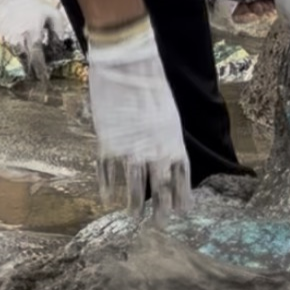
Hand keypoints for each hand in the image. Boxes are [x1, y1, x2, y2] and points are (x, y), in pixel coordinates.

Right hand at [0, 0, 75, 76]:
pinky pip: (5, 51)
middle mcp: (18, 35)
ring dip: (20, 66)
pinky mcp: (0, 37)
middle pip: (23, 59)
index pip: (36, 53)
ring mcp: (7, 36)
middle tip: (36, 80)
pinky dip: (12, 58)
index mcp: (32, 31)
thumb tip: (60, 48)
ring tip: (27, 74)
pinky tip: (18, 62)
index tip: (44, 78)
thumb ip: (58, 32)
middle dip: (29, 70)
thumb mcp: (54, 15)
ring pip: (13, 57)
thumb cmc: (37, 6)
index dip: (40, 67)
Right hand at [87, 17, 190, 216]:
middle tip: (161, 225)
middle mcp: (155, 147)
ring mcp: (131, 148)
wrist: (128, 64)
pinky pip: (108, 171)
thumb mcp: (166, 111)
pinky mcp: (108, 143)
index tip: (184, 212)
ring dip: (135, 203)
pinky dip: (107, 186)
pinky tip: (106, 197)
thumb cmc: (149, 83)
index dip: (183, 194)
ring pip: (135, 184)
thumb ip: (165, 136)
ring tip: (134, 217)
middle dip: (162, 207)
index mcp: (173, 138)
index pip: (182, 174)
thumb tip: (163, 156)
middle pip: (161, 184)